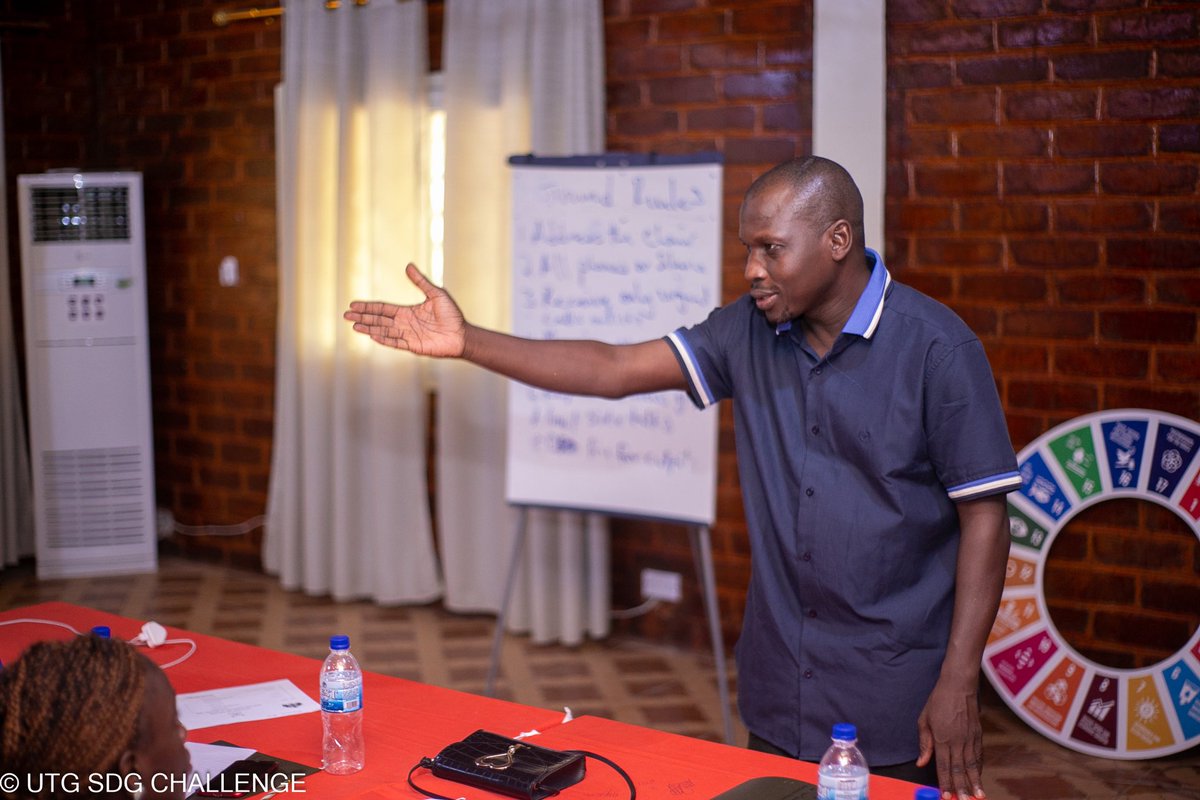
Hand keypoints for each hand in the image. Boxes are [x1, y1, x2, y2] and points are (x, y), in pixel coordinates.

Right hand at [343, 263, 465, 356]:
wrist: (463, 334)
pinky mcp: (414, 346)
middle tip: (346, 315)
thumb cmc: (452, 315)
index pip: (383, 309)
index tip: (353, 304)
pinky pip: (395, 342)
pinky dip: (384, 339)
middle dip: (363, 316)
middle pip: (379, 319)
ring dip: (369, 327)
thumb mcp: (436, 294)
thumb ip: (420, 282)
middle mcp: (405, 324)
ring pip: (384, 330)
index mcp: (408, 312)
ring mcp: (408, 335)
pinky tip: (372, 335)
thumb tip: (408, 266)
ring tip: (354, 325)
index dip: (369, 307)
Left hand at [916, 676, 985, 799]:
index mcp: (942, 738)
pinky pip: (979, 755)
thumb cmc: (938, 701)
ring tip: (979, 796)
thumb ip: (924, 743)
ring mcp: (970, 738)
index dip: (945, 783)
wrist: (959, 685)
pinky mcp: (978, 735)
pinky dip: (979, 768)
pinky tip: (979, 777)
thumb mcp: (924, 719)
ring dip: (975, 782)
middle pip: (960, 770)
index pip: (944, 766)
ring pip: (972, 765)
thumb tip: (921, 763)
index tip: (946, 796)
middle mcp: (957, 741)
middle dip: (962, 788)